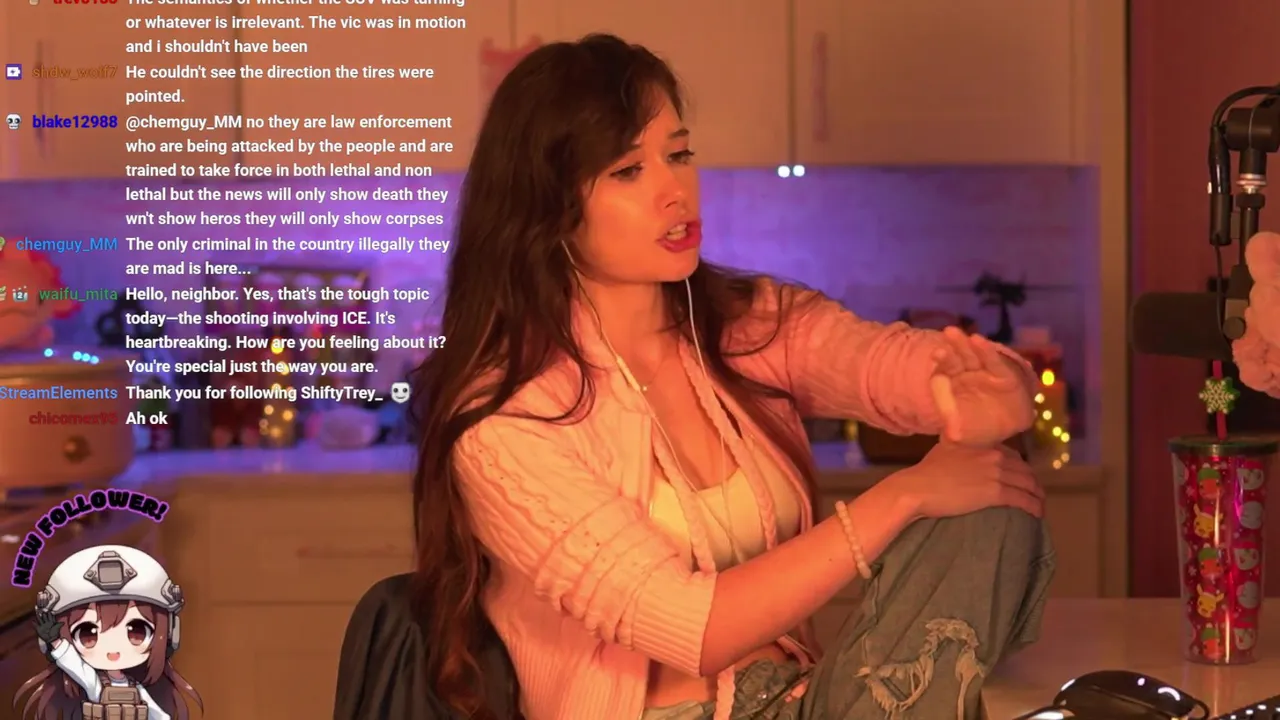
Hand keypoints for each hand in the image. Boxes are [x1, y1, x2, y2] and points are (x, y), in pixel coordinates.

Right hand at [33, 611, 61, 645]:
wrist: (51, 639)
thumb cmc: (55, 633)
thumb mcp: (58, 628)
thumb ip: (59, 624)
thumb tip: (63, 622)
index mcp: (51, 622)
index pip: (50, 617)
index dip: (49, 614)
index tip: (48, 611)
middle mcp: (47, 623)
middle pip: (45, 617)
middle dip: (44, 614)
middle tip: (42, 611)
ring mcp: (43, 626)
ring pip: (40, 620)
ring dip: (39, 617)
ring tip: (37, 613)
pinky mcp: (39, 629)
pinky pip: (36, 625)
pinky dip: (34, 623)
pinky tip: (33, 621)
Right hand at [883, 441, 1044, 521]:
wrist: (917, 488)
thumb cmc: (925, 472)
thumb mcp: (944, 449)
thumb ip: (958, 445)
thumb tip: (958, 445)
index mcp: (982, 444)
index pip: (1011, 454)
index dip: (1021, 467)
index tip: (1023, 476)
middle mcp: (992, 455)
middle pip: (1023, 469)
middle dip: (1033, 481)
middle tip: (1036, 492)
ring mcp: (995, 473)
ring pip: (1027, 484)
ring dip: (1037, 495)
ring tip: (1040, 504)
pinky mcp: (995, 492)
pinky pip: (1022, 499)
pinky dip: (1034, 506)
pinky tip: (1038, 513)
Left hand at [930, 327, 1034, 445]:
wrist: (1001, 431)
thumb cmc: (975, 429)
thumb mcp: (962, 433)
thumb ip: (954, 428)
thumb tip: (949, 433)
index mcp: (951, 385)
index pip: (944, 370)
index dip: (941, 361)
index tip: (937, 353)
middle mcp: (966, 375)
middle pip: (958, 358)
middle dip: (954, 345)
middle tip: (949, 332)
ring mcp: (984, 373)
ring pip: (974, 356)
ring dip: (967, 344)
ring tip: (961, 334)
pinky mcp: (1003, 376)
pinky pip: (995, 363)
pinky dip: (987, 352)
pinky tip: (979, 341)